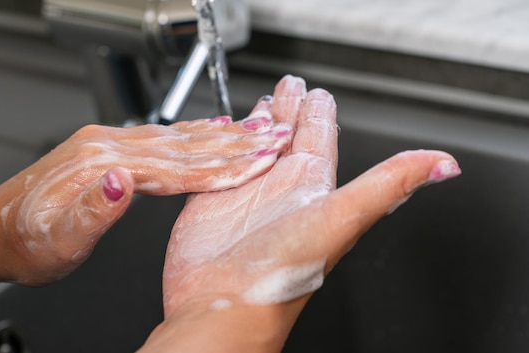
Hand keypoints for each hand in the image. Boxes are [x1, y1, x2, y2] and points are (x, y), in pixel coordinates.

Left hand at [0, 118, 290, 285]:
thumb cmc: (26, 242)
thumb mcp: (55, 242)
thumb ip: (90, 212)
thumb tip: (121, 183)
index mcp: (101, 168)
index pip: (176, 167)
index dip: (223, 165)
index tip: (260, 160)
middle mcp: (108, 147)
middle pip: (185, 144)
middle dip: (236, 141)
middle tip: (275, 134)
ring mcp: (108, 144)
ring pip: (178, 136)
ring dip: (222, 133)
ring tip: (258, 127)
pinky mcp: (108, 148)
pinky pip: (162, 138)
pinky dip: (194, 134)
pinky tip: (212, 129)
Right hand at [153, 76, 459, 350]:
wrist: (224, 304)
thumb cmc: (283, 273)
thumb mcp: (343, 219)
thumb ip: (389, 184)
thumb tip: (444, 164)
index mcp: (311, 186)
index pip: (320, 137)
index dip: (320, 112)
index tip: (319, 92)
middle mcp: (279, 186)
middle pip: (287, 136)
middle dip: (289, 108)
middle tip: (289, 85)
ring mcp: (244, 190)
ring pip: (253, 145)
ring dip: (258, 123)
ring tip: (262, 102)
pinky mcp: (211, 197)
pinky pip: (218, 159)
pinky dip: (221, 142)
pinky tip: (222, 131)